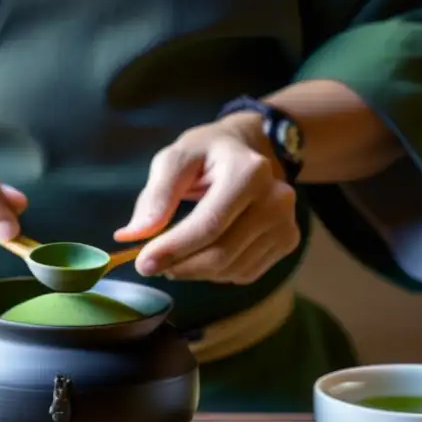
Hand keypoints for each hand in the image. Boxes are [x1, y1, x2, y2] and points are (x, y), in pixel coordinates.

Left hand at [114, 113, 299, 284]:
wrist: (252, 149)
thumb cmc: (208, 153)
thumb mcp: (175, 160)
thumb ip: (156, 197)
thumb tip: (133, 236)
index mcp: (248, 173)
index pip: (209, 225)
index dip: (173, 250)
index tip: (142, 264)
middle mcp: (276, 200)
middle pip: (221, 254)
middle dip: (180, 266)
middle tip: (151, 265)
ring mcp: (286, 223)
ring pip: (231, 270)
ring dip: (195, 271)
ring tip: (177, 253)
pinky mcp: (288, 241)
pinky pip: (244, 273)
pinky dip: (216, 272)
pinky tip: (206, 250)